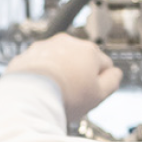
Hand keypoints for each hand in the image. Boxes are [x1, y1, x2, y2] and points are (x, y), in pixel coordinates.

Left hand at [6, 34, 122, 122]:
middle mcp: (67, 43)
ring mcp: (45, 47)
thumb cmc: (63, 96)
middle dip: (78, 74)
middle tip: (72, 94)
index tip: (91, 92)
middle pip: (80, 60)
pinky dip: (40, 73)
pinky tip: (40, 88)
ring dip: (59, 72)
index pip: (104, 64)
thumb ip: (112, 81)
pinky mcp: (26, 55)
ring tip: (55, 92)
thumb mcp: (99, 95)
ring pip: (58, 60)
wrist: (27, 98)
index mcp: (89, 51)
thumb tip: (115, 73)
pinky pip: (38, 64)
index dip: (99, 81)